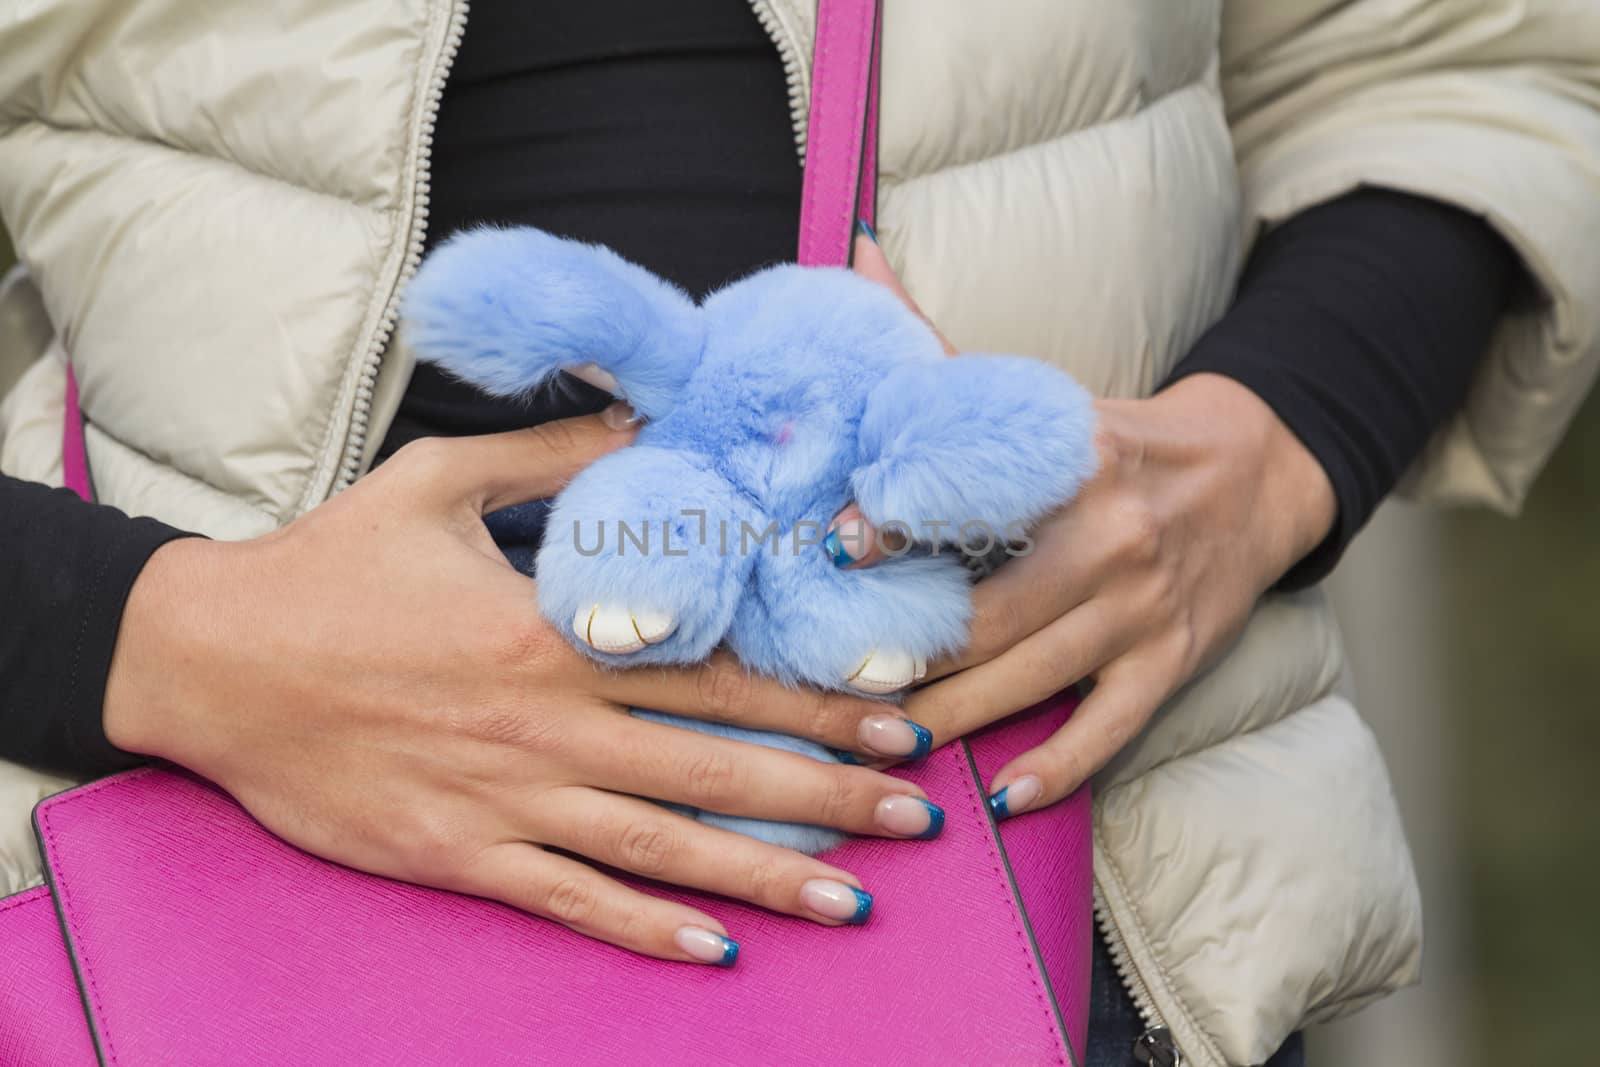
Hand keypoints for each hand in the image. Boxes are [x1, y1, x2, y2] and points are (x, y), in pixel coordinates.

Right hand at [104, 410, 946, 964]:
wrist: (205, 657)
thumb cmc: (326, 565)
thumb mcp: (440, 479)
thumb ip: (558, 457)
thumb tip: (647, 420)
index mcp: (552, 634)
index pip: (715, 672)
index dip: (815, 698)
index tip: (896, 717)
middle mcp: (545, 725)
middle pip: (714, 768)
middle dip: (827, 795)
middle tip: (916, 817)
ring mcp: (501, 799)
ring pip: (658, 848)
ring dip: (762, 874)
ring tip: (852, 900)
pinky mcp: (452, 853)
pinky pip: (565, 898)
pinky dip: (642, 927)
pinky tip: (712, 949)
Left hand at [842, 374, 1335, 812]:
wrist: (1255, 470)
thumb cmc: (1117, 439)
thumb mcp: (1041, 396)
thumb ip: (940, 347)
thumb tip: (859, 257)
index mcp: (1074, 461)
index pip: (972, 496)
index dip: (897, 525)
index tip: (830, 550)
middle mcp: (1113, 536)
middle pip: (992, 613)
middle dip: (911, 655)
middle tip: (837, 684)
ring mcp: (1147, 605)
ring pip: (1036, 677)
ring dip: (957, 718)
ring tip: (887, 745)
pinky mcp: (1175, 658)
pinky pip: (1112, 726)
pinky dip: (1062, 767)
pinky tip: (1006, 796)